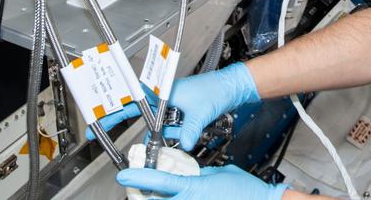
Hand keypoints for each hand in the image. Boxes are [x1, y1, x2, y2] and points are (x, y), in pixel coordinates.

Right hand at [89, 63, 259, 150]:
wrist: (232, 87)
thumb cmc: (216, 89)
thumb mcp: (200, 112)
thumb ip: (189, 131)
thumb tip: (182, 145)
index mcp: (162, 89)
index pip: (131, 97)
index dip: (112, 108)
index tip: (97, 118)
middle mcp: (163, 94)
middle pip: (134, 108)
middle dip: (117, 118)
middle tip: (99, 130)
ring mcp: (170, 103)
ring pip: (151, 120)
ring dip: (148, 132)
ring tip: (142, 144)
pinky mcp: (178, 111)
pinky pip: (164, 125)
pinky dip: (162, 134)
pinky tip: (164, 142)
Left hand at [116, 164, 287, 199]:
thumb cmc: (246, 192)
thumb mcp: (218, 174)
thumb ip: (197, 173)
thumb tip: (185, 174)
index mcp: (193, 190)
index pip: (159, 183)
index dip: (139, 178)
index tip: (125, 174)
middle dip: (142, 192)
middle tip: (136, 182)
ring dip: (155, 197)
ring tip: (152, 188)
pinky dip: (170, 199)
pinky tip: (171, 194)